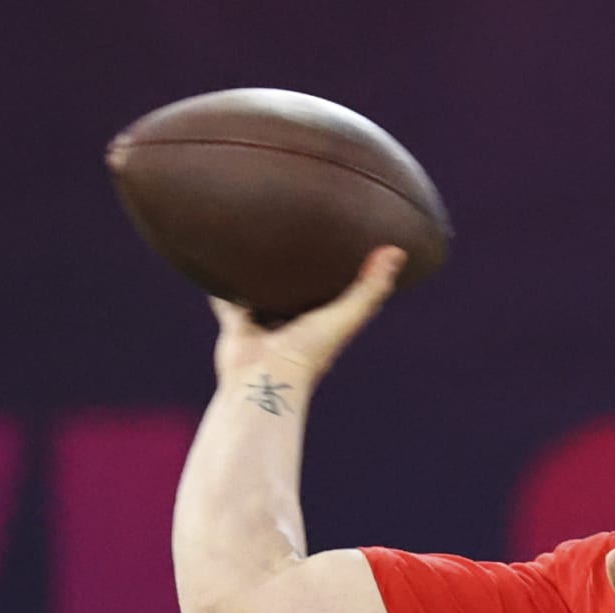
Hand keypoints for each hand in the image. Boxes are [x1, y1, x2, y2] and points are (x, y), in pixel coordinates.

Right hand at [211, 246, 406, 386]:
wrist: (264, 377)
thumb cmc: (309, 351)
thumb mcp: (347, 315)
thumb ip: (371, 288)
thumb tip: (397, 251)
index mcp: (322, 320)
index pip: (336, 290)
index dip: (341, 270)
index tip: (346, 243)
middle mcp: (294, 321)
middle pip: (297, 289)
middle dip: (298, 269)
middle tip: (298, 234)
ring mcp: (265, 322)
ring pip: (262, 291)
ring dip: (260, 275)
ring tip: (258, 242)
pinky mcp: (237, 323)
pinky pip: (227, 301)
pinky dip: (221, 287)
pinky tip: (217, 263)